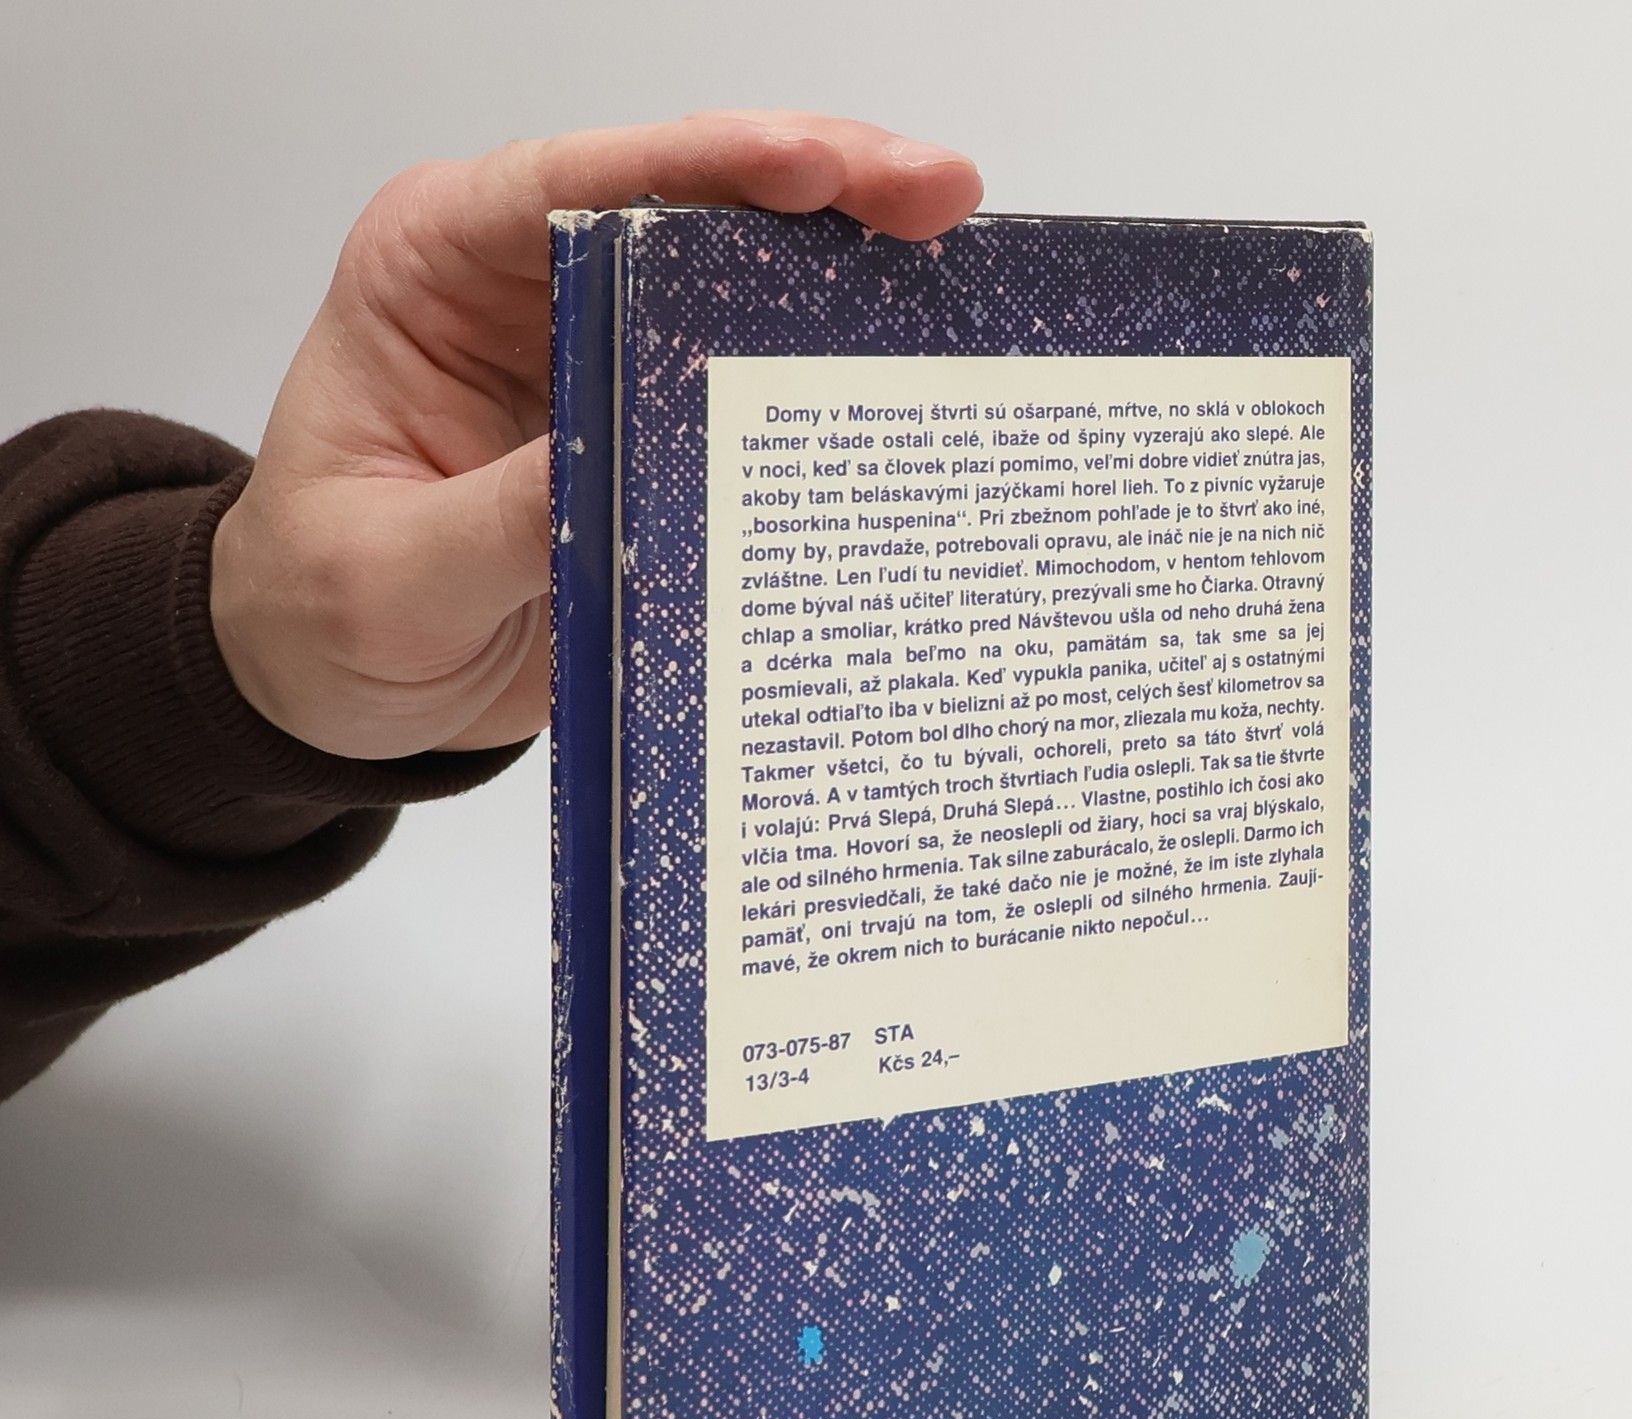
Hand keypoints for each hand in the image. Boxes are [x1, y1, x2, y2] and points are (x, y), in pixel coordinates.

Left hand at [209, 113, 981, 758]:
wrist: (336, 686)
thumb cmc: (321, 613)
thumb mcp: (392, 579)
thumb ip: (500, 520)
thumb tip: (621, 464)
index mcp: (434, 269)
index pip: (576, 183)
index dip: (706, 162)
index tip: (815, 166)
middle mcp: (527, 287)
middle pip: (687, 203)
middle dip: (821, 189)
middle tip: (937, 196)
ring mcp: (601, 354)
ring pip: (740, 282)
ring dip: (848, 275)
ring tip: (955, 267)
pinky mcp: (650, 432)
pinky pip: (751, 393)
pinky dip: (829, 386)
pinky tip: (906, 381)